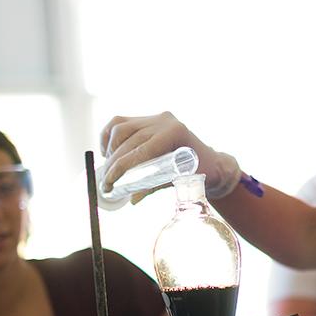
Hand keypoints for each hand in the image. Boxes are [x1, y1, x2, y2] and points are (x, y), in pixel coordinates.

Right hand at [99, 113, 240, 200]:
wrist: (211, 162)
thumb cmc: (200, 173)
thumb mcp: (179, 181)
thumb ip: (155, 187)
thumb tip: (131, 198)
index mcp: (175, 133)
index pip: (139, 150)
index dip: (120, 167)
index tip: (109, 182)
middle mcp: (164, 121)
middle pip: (127, 139)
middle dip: (113, 163)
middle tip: (105, 182)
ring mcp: (156, 117)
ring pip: (121, 128)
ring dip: (110, 149)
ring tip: (108, 168)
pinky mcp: (149, 118)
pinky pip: (122, 122)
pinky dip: (110, 136)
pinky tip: (108, 152)